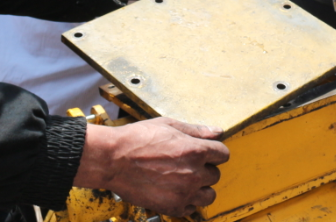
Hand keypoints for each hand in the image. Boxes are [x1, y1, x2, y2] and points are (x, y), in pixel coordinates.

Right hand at [75, 117, 229, 216]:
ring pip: (209, 196)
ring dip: (200, 188)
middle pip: (216, 175)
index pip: (223, 154)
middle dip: (205, 169)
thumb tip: (217, 132)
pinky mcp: (171, 207)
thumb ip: (197, 131)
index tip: (205, 152)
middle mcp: (193, 174)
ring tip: (186, 181)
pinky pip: (192, 209)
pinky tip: (175, 192)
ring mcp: (183, 193)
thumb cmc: (137, 139)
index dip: (214, 152)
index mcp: (196, 151)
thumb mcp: (169, 126)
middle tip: (188, 165)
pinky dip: (186, 202)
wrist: (112, 159)